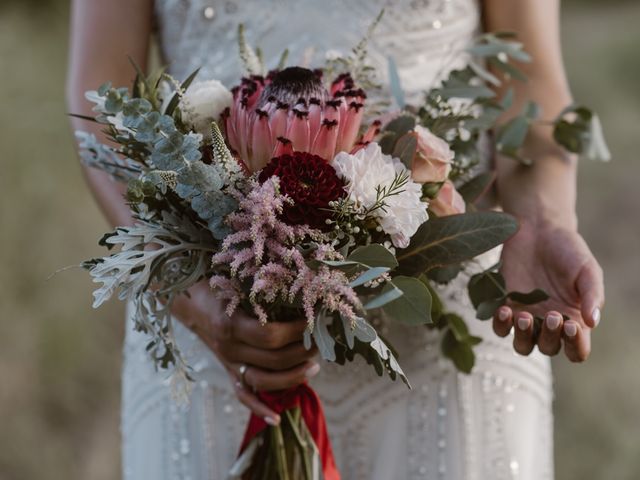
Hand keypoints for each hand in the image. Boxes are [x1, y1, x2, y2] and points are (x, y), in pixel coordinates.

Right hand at [172, 281, 318, 424]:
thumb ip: (263, 290)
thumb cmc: (218, 283)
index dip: (297, 332)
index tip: (315, 321)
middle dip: (302, 352)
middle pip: (273, 360)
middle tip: (320, 341)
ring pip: (263, 382)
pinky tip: (276, 418)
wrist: (188, 298)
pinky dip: (259, 409)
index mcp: (231, 323)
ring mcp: (227, 361)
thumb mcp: (238, 282)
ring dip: (292, 378)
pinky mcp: (227, 369)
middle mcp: (229, 347)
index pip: (270, 336)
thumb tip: (301, 292)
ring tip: (314, 366)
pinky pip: (242, 395)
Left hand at [493, 220, 604, 361]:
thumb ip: (592, 295)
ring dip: (523, 337)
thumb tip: (592, 322)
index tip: (571, 326)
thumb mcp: (587, 270)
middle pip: (548, 348)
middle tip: (552, 314)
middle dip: (550, 337)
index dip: (575, 346)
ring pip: (522, 345)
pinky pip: (500, 327)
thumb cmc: (568, 251)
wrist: (538, 231)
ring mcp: (526, 317)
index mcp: (574, 320)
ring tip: (524, 316)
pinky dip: (501, 324)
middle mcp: (549, 324)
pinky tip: (505, 309)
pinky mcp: (505, 306)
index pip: (577, 349)